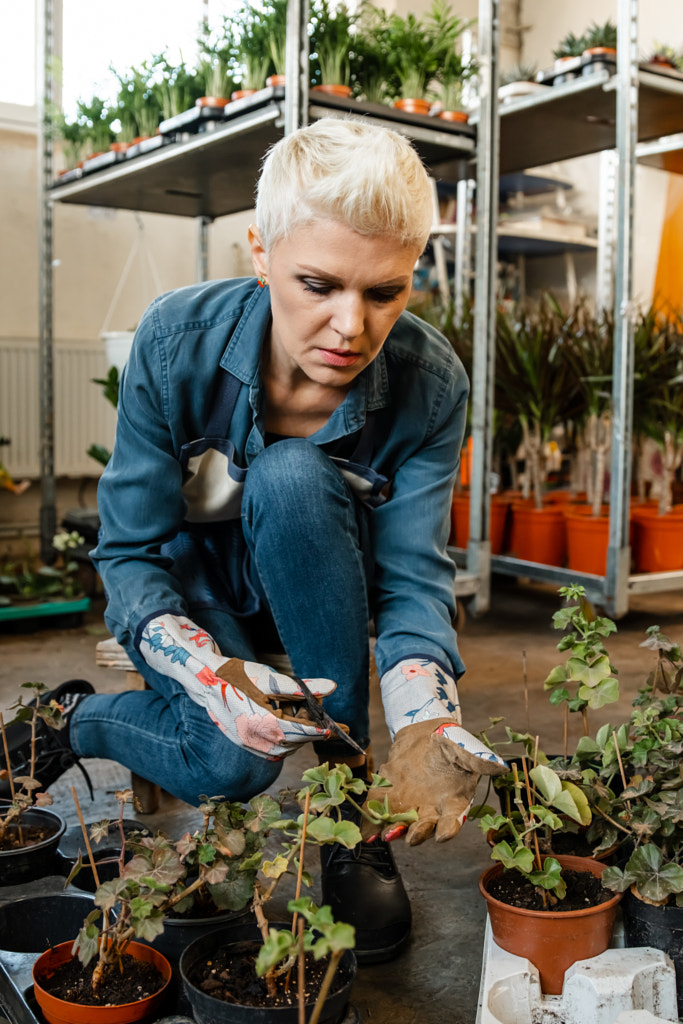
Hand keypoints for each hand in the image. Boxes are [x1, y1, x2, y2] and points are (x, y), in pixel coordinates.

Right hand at [139, 615, 335, 758]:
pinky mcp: (241, 742)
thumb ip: (301, 687)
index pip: (295, 732)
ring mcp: (244, 742)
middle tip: (326, 724)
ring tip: (306, 722)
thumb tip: (331, 688)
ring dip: (297, 739)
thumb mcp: (270, 677)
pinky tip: (289, 728)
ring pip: (280, 749)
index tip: (332, 728)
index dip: (316, 731)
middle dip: (309, 735)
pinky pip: (268, 750)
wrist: (205, 680)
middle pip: (290, 743)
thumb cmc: (237, 675)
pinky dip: (283, 743)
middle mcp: (250, 736)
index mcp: (257, 720)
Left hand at [365, 718, 507, 844]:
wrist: (426, 734)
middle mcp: (430, 811)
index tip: (443, 833)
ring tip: (386, 834)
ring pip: (400, 824)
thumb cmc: (451, 745)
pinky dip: (373, 820)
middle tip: (410, 837)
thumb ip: (479, 761)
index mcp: (452, 803)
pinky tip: (367, 830)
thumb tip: (501, 766)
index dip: (448, 830)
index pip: (452, 823)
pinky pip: (380, 810)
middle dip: (417, 835)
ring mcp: (409, 805)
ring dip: (393, 831)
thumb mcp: (466, 750)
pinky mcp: (389, 794)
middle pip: (424, 830)